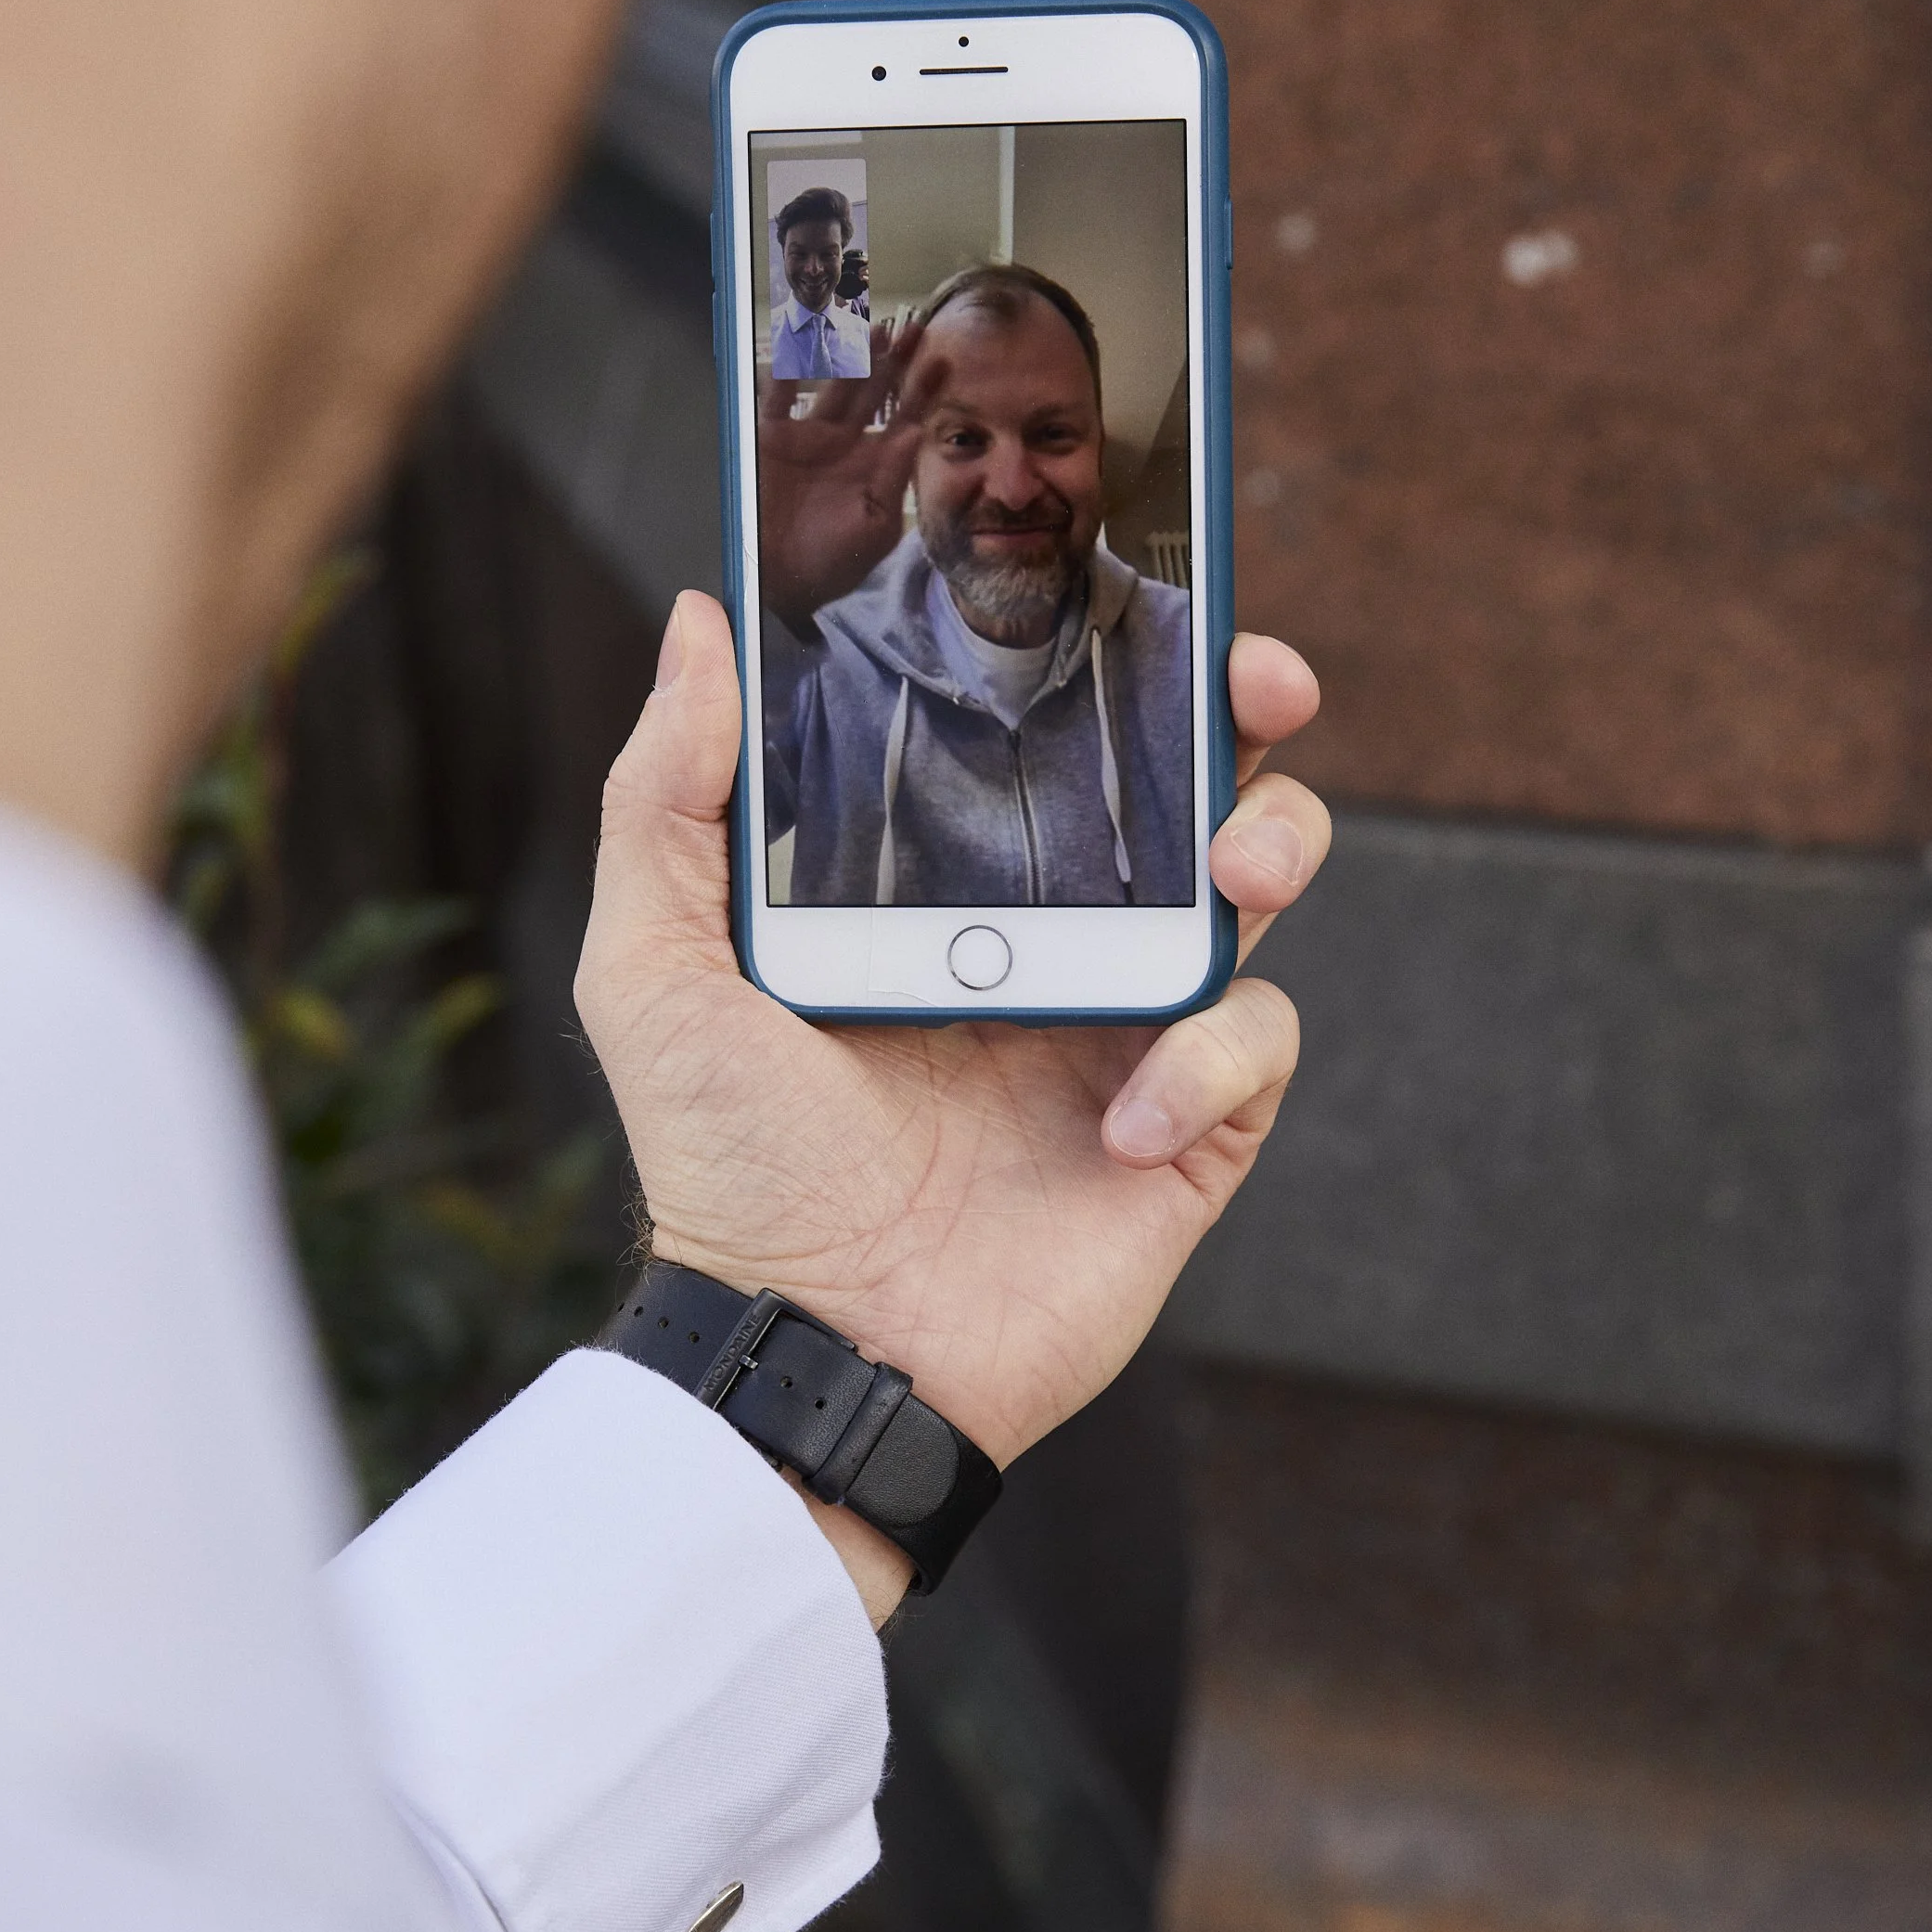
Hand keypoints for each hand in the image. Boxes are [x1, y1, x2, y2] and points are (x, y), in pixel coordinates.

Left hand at [575, 594, 1328, 1622]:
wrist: (812, 1348)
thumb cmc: (728, 1168)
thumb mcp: (659, 968)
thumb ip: (669, 795)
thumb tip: (703, 620)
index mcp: (942, 888)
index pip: (1049, 739)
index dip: (1111, 658)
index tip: (1144, 584)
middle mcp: (1047, 945)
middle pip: (1183, 789)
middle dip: (1240, 723)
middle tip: (1257, 688)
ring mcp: (1126, 1034)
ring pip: (1253, 898)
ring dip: (1272, 853)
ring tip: (1234, 877)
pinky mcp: (1187, 1135)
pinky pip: (1255, 1050)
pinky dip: (1208, 1062)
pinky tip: (1118, 1117)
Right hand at [756, 322, 946, 631]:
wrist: (779, 582)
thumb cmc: (832, 562)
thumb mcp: (875, 527)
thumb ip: (894, 480)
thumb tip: (918, 432)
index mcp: (875, 464)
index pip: (905, 417)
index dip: (923, 388)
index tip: (944, 359)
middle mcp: (844, 442)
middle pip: (874, 391)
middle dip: (893, 361)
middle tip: (913, 329)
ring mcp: (807, 436)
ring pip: (834, 385)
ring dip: (852, 357)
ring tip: (873, 331)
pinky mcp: (770, 437)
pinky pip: (779, 397)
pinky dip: (789, 370)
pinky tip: (805, 343)